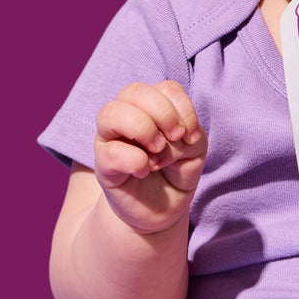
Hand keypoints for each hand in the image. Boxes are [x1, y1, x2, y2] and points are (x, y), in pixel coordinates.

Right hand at [94, 81, 207, 234]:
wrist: (161, 210)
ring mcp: (109, 139)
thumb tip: (170, 137)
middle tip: (176, 138)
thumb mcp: (195, 149)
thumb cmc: (177, 170)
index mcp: (152, 106)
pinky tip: (145, 170)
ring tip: (158, 151)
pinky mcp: (102, 166)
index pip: (166, 88)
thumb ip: (190, 134)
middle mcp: (126, 115)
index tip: (191, 135)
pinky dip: (135, 160)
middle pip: (134, 90)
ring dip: (143, 129)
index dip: (183, 108)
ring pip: (111, 112)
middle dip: (163, 113)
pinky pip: (110, 152)